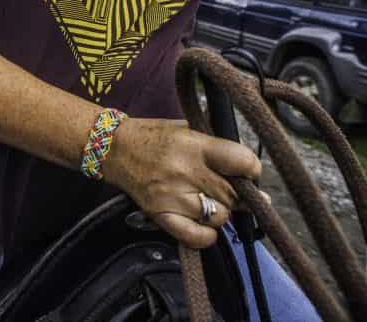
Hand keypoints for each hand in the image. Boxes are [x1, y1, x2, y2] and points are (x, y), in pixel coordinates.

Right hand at [104, 118, 262, 248]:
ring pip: (219, 217)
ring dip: (219, 212)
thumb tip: (253, 180)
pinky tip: (202, 224)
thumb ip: (218, 151)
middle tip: (225, 188)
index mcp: (194, 146)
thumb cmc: (153, 137)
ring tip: (206, 200)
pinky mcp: (160, 214)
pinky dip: (206, 235)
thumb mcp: (187, 130)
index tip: (247, 172)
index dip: (251, 170)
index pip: (242, 162)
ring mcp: (171, 195)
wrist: (113, 147)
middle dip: (236, 193)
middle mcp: (184, 171)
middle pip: (233, 194)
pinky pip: (196, 236)